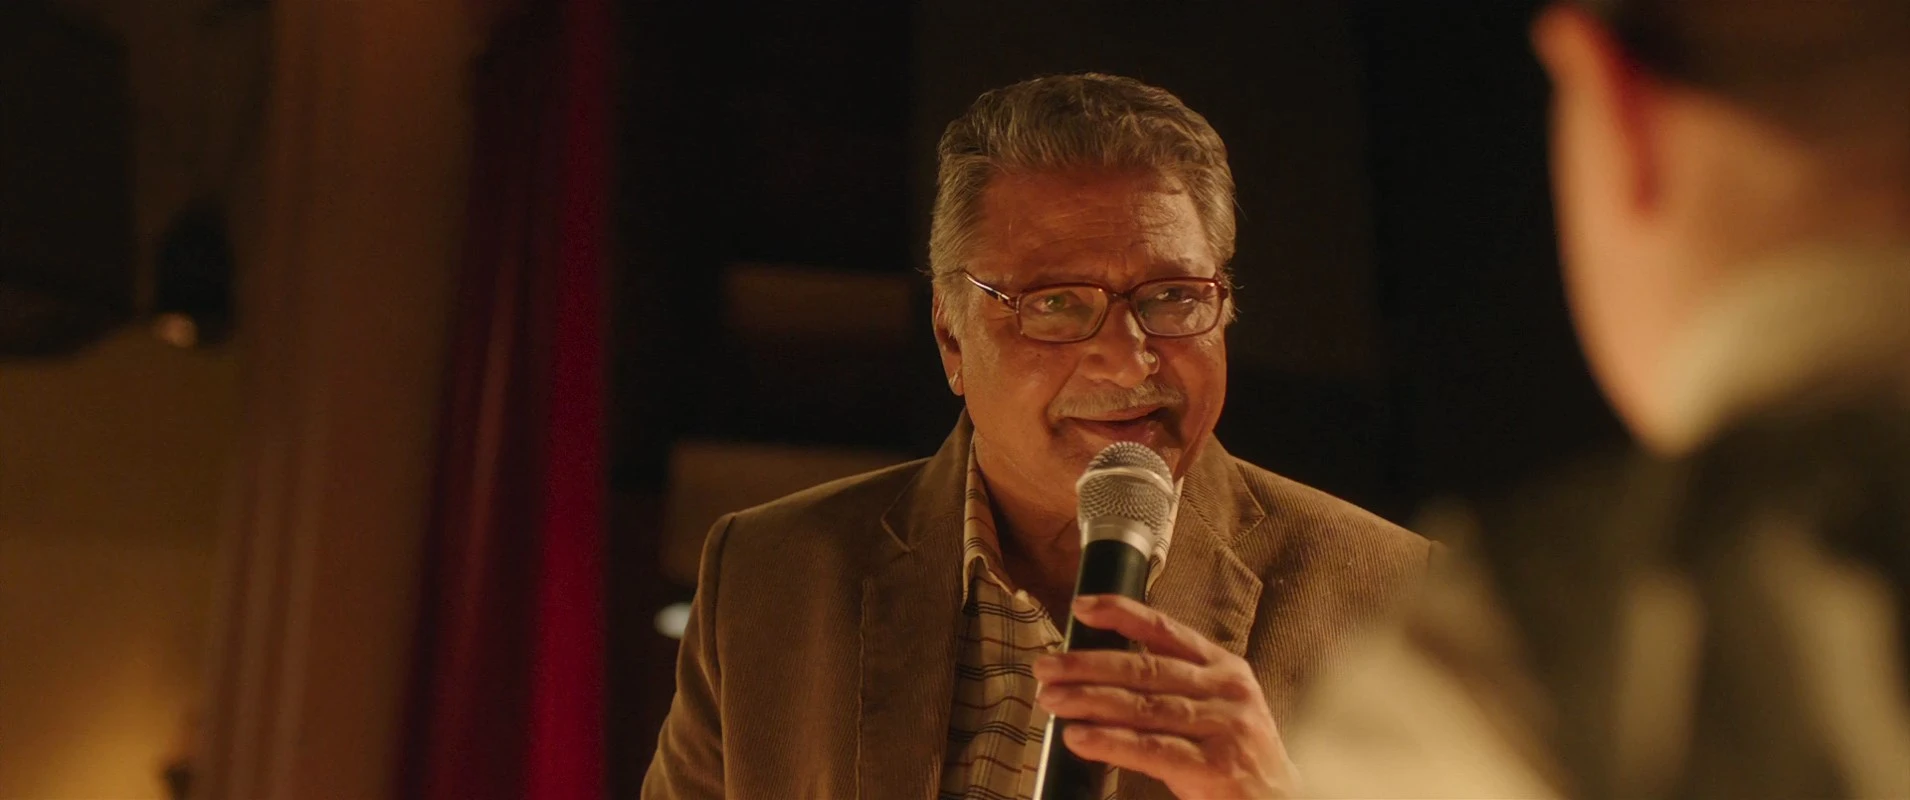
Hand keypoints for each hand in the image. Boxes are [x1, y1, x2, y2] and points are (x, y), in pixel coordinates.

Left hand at [1033, 595, 1296, 799]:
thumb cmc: (1237, 756)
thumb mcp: (1215, 707)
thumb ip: (1172, 685)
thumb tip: (1100, 670)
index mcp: (1223, 669)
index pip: (1166, 630)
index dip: (1122, 614)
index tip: (1081, 607)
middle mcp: (1226, 691)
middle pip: (1145, 669)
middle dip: (1088, 665)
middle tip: (1046, 666)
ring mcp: (1225, 728)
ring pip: (1144, 707)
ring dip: (1090, 700)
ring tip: (1051, 699)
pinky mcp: (1217, 768)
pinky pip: (1152, 750)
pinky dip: (1111, 742)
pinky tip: (1079, 738)